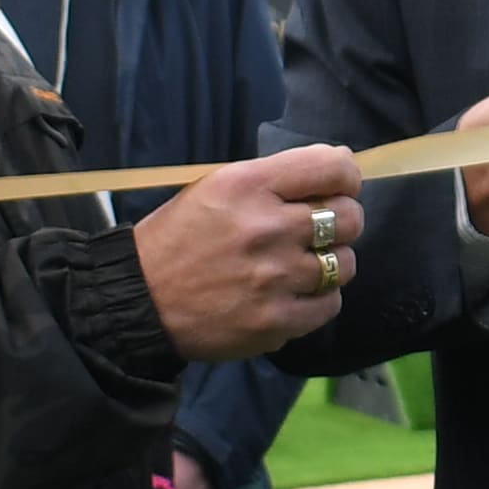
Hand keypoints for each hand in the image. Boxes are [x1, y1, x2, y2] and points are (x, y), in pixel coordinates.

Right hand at [138, 144, 373, 360]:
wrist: (139, 299)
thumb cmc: (178, 239)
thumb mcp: (215, 188)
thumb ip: (273, 178)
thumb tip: (340, 167)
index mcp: (248, 186)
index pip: (331, 168)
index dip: (346, 176)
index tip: (340, 186)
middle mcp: (266, 228)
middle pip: (349, 217)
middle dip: (343, 221)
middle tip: (320, 231)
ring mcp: (274, 278)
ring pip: (345, 264)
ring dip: (331, 263)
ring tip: (303, 265)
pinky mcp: (275, 321)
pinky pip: (330, 304)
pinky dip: (319, 299)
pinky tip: (294, 294)